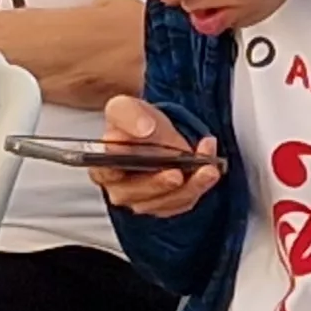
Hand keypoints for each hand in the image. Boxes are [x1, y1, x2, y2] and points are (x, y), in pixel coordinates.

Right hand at [86, 95, 221, 217]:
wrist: (156, 129)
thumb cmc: (136, 122)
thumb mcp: (126, 107)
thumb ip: (130, 116)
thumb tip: (144, 130)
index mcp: (102, 164)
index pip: (105, 172)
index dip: (118, 170)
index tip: (137, 160)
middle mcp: (120, 188)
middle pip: (137, 193)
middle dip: (160, 183)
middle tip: (177, 172)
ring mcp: (144, 200)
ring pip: (164, 202)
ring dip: (189, 186)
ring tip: (206, 168)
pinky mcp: (166, 204)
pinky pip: (182, 203)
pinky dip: (199, 186)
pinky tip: (208, 170)